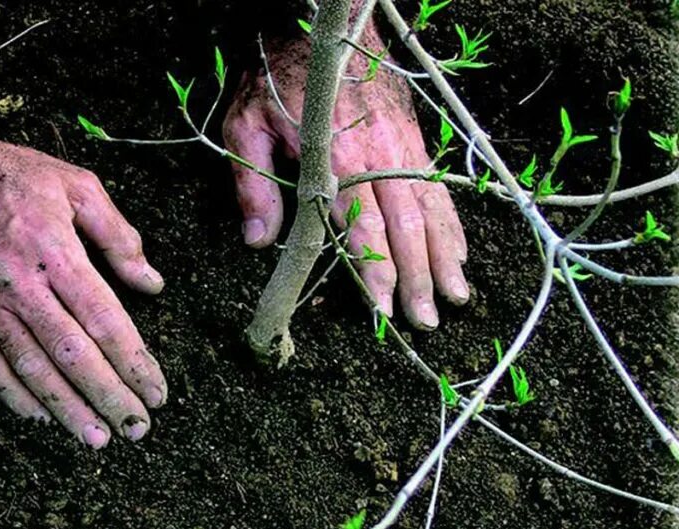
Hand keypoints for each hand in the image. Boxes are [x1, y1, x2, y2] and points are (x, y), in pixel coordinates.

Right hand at [0, 125, 166, 447]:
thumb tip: (151, 284)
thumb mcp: (74, 183)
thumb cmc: (4, 172)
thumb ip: (117, 235)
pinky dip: (14, 395)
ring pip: (31, 369)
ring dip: (66, 408)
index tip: (157, 391)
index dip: (133, 361)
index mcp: (54, 251)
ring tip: (96, 439)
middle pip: (72, 355)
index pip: (104, 320)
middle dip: (109, 396)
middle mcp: (19, 285)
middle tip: (138, 429)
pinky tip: (40, 417)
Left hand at [222, 27, 468, 329]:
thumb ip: (254, 185)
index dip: (374, 270)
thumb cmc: (277, 76)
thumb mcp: (246, 126)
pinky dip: (451, 223)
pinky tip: (459, 252)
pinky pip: (438, 187)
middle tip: (426, 320)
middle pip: (405, 225)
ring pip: (431, 208)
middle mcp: (380, 154)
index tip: (382, 309)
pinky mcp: (414, 137)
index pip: (362, 225)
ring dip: (444, 256)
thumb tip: (259, 243)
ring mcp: (403, 144)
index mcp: (338, 157)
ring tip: (455, 297)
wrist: (322, 20)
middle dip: (417, 277)